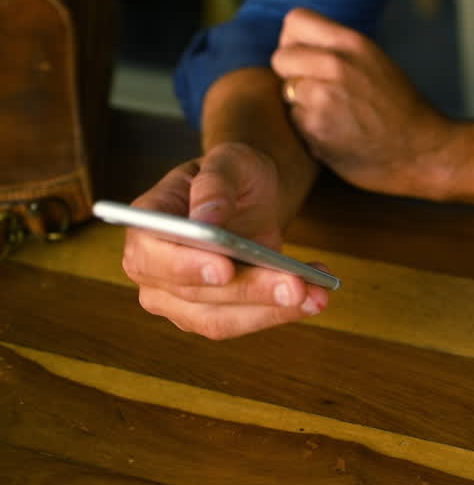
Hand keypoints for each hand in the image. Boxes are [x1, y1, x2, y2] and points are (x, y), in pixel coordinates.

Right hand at [121, 142, 329, 339]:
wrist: (248, 196)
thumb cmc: (231, 175)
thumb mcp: (228, 162)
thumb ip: (215, 187)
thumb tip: (207, 221)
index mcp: (146, 225)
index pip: (152, 254)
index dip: (185, 266)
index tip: (224, 268)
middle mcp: (152, 269)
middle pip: (194, 293)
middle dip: (249, 291)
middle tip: (296, 285)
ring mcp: (176, 298)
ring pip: (220, 319)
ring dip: (271, 310)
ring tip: (316, 294)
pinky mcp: (209, 314)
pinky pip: (243, 322)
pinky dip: (280, 313)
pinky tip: (314, 296)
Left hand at [270, 7, 454, 196]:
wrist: (424, 152)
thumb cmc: (401, 109)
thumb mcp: (375, 62)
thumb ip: (338, 50)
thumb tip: (294, 44)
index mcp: (353, 43)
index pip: (295, 21)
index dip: (296, 41)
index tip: (309, 58)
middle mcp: (336, 64)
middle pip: (281, 57)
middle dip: (292, 75)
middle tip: (318, 91)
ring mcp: (323, 97)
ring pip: (286, 91)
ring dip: (301, 104)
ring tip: (334, 115)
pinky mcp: (315, 128)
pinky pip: (294, 120)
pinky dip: (309, 128)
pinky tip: (336, 133)